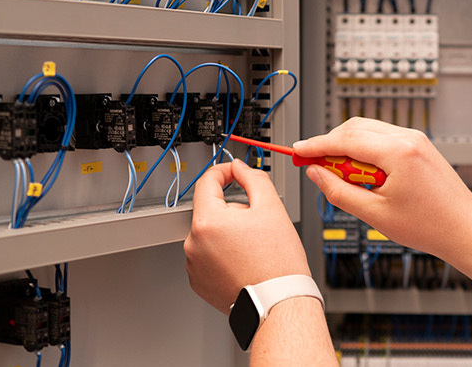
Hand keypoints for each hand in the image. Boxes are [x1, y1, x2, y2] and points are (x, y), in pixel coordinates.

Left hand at [185, 159, 310, 314]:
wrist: (278, 303)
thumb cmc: (278, 264)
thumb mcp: (272, 208)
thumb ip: (253, 178)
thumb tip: (240, 168)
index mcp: (207, 222)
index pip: (207, 182)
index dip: (224, 171)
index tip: (235, 173)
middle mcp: (194, 243)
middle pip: (212, 211)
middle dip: (233, 211)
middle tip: (259, 225)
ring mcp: (194, 265)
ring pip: (211, 235)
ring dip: (228, 235)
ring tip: (253, 249)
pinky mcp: (199, 282)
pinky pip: (209, 258)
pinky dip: (224, 256)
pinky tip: (244, 263)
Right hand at [294, 117, 471, 257]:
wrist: (464, 227)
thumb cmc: (430, 225)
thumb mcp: (375, 214)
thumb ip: (339, 192)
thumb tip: (316, 174)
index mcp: (399, 152)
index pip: (345, 140)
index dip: (316, 145)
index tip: (297, 151)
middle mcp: (408, 138)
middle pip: (354, 128)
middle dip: (329, 144)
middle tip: (312, 165)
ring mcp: (416, 139)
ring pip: (368, 130)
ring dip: (347, 147)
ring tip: (339, 176)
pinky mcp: (418, 145)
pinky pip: (382, 137)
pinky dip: (365, 149)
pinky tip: (360, 173)